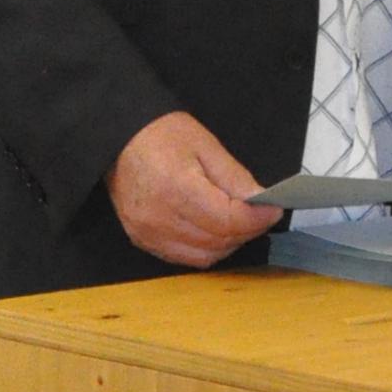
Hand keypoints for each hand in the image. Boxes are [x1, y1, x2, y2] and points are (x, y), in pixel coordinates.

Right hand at [106, 110, 277, 269]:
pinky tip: (214, 230)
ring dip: (228, 243)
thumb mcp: (205, 145)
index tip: (274, 209)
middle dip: (247, 230)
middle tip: (260, 214)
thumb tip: (262, 202)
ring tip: (238, 221)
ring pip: (204, 256)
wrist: (117, 138)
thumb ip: (235, 178)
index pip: (228, 220)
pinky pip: (184, 258)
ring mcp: (148, 233)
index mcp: (176, 189)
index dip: (256, 218)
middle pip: (219, 241)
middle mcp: (159, 218)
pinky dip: (206, 249)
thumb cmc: (160, 134)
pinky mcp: (142, 240)